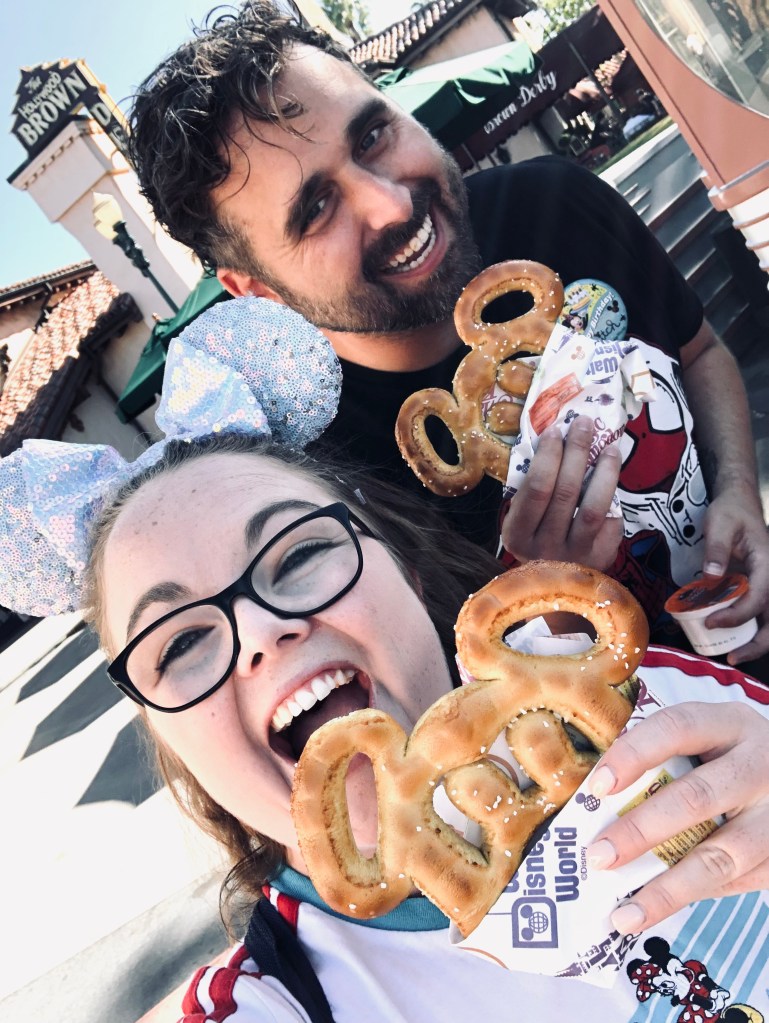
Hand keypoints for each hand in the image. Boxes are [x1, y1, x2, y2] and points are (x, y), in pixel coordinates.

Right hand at [500, 416, 622, 570]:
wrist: (551, 591)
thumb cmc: (534, 543)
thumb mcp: (521, 522)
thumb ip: (532, 492)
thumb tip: (554, 443)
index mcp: (518, 534)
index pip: (537, 488)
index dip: (548, 456)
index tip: (556, 431)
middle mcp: (545, 547)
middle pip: (566, 492)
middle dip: (577, 452)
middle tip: (585, 424)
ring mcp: (574, 556)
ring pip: (594, 508)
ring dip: (605, 472)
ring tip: (611, 448)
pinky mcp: (600, 560)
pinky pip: (611, 524)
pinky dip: (613, 500)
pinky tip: (613, 481)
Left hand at [584, 701, 768, 933]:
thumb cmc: (729, 759)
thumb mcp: (706, 740)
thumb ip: (662, 759)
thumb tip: (595, 802)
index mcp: (729, 724)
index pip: (677, 728)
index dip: (634, 755)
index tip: (597, 787)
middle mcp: (759, 765)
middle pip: (696, 797)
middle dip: (641, 830)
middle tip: (599, 856)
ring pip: (720, 856)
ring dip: (667, 888)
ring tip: (624, 913)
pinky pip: (734, 883)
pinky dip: (691, 898)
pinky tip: (655, 910)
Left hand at [699, 488, 768, 663]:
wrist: (739, 504)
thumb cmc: (731, 512)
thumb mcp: (720, 523)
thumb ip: (716, 548)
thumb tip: (711, 576)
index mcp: (766, 564)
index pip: (758, 598)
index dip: (736, 615)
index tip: (712, 622)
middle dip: (757, 643)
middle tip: (733, 657)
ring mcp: (767, 583)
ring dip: (755, 640)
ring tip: (733, 655)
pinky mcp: (758, 586)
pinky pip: (757, 611)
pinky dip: (746, 626)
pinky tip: (726, 634)